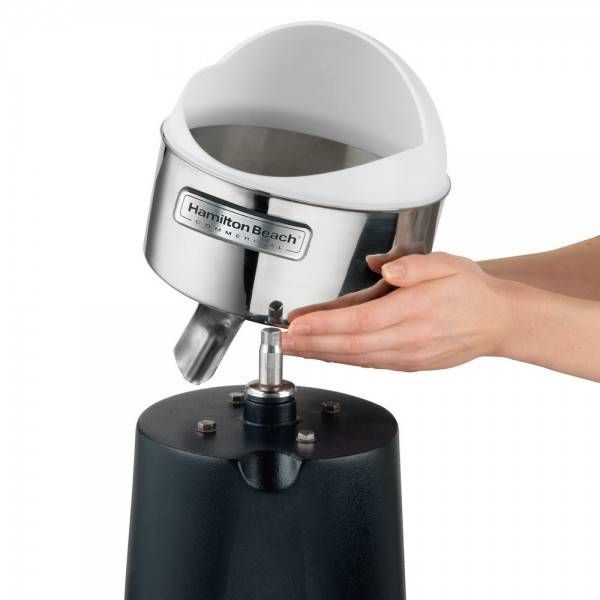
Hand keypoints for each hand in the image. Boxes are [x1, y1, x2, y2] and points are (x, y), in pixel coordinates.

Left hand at [281, 253, 514, 370]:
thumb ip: (416, 265)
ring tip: (293, 348)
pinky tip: (324, 355)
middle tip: (280, 340)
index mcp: (414, 311)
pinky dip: (342, 360)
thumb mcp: (449, 264)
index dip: (324, 325)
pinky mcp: (408, 365)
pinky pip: (368, 364)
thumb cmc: (471, 291)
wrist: (497, 321)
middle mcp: (408, 340)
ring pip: (356, 359)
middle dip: (311, 344)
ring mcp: (407, 357)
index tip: (297, 323)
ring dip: (321, 355)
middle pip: (350, 346)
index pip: (359, 321)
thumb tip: (383, 267)